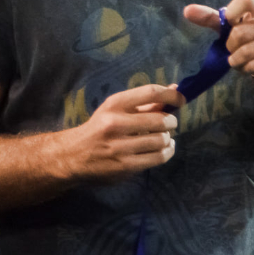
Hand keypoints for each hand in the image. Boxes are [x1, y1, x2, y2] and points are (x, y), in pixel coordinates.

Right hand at [68, 84, 182, 180]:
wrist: (72, 156)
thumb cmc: (99, 129)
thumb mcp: (115, 111)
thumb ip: (145, 103)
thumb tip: (175, 88)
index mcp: (114, 104)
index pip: (150, 92)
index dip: (171, 95)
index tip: (181, 99)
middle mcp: (115, 123)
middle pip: (161, 119)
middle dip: (171, 122)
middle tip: (168, 124)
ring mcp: (120, 146)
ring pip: (162, 140)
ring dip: (167, 139)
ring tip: (163, 138)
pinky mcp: (125, 165)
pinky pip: (159, 157)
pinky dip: (167, 152)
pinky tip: (164, 149)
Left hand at [184, 0, 253, 94]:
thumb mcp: (233, 26)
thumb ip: (211, 18)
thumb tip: (187, 10)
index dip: (231, 13)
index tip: (229, 23)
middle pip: (240, 31)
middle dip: (230, 46)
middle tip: (236, 50)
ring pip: (246, 50)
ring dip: (237, 60)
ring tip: (243, 59)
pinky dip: (245, 69)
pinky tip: (252, 67)